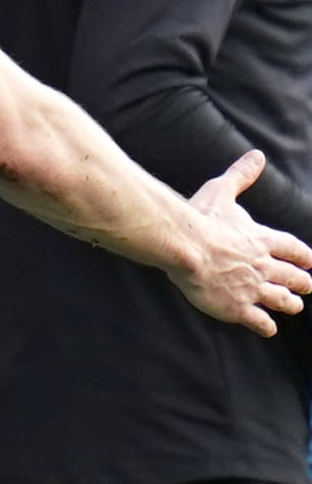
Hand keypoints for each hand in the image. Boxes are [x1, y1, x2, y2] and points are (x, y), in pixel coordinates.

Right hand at [170, 150, 311, 336]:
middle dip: (302, 282)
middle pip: (294, 277)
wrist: (185, 246)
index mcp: (261, 239)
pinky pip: (260, 321)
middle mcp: (263, 265)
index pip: (294, 250)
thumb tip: (256, 156)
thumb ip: (241, 175)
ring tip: (292, 305)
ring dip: (289, 303)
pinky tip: (267, 328)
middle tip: (305, 286)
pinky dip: (266, 326)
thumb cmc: (200, 218)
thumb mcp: (222, 191)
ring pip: (282, 300)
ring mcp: (252, 288)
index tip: (311, 261)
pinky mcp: (237, 307)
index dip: (304, 256)